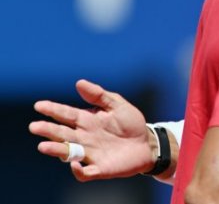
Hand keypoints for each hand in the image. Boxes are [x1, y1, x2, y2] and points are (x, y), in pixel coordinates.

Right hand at [29, 79, 153, 180]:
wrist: (147, 144)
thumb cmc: (131, 123)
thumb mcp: (118, 105)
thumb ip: (99, 95)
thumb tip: (79, 83)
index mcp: (87, 120)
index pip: (66, 114)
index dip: (53, 110)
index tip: (39, 105)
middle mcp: (84, 137)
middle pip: (62, 133)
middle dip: (48, 130)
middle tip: (35, 126)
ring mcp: (90, 153)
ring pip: (68, 153)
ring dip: (56, 150)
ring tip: (43, 146)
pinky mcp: (99, 168)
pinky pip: (85, 172)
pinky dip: (78, 170)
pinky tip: (74, 164)